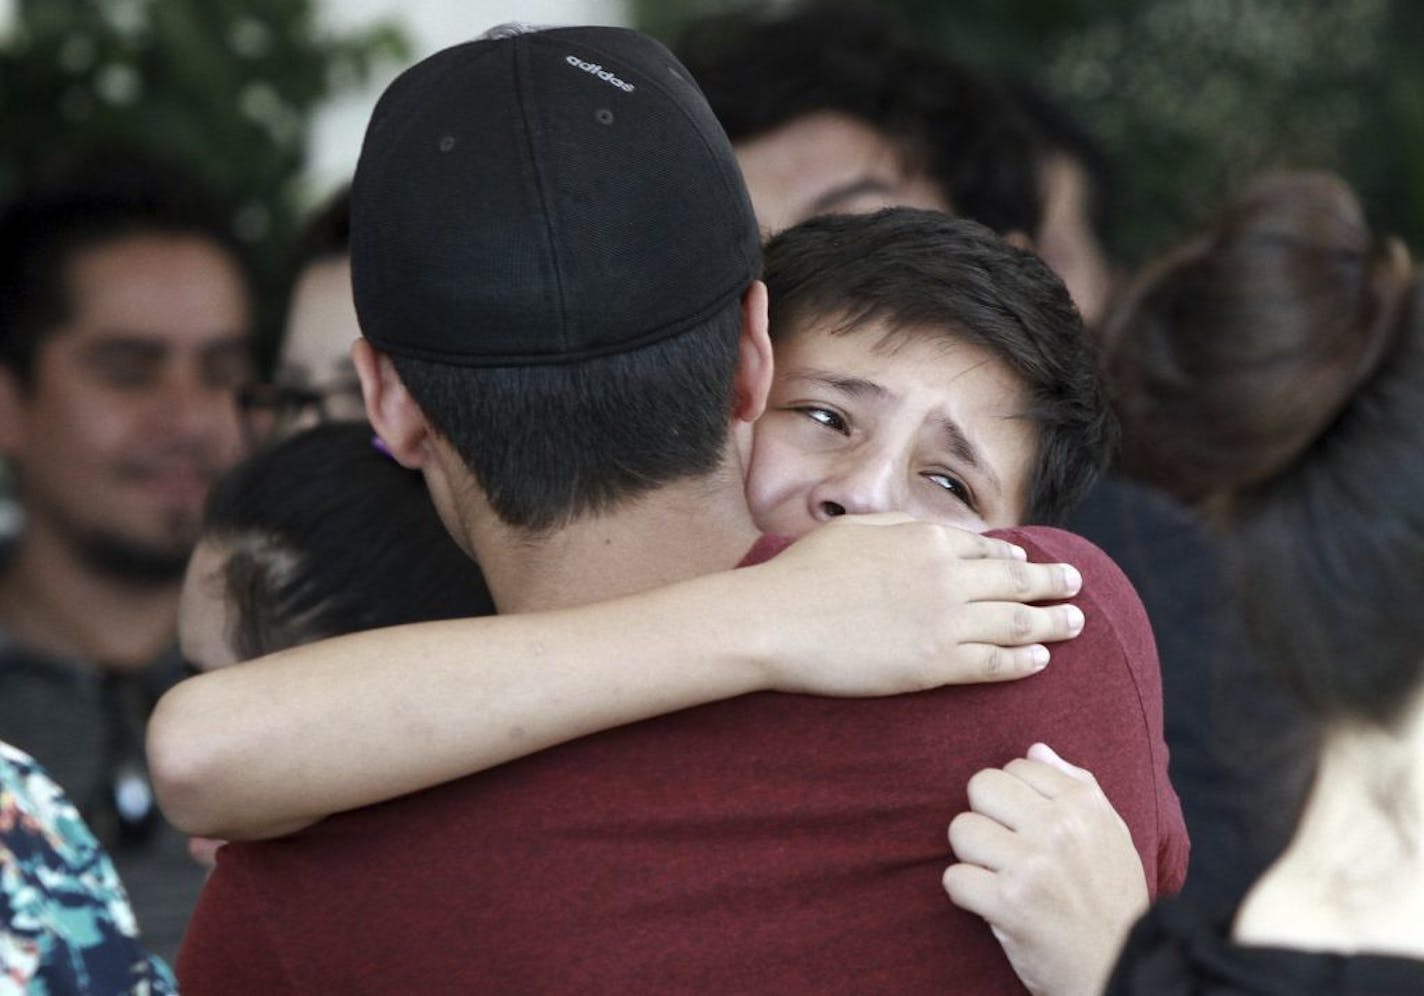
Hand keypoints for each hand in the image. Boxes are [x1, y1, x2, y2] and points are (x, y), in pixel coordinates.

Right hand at [745, 513, 1084, 695]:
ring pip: (1017, 623)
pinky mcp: (935, 665)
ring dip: (1052, 622)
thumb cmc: (805, 573)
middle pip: (1017, 582)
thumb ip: (904, 528)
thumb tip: (935, 531)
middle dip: (1053, 583)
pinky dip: (1024, 661)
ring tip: (1075, 622)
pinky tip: (1041, 661)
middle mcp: (948, 577)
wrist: (778, 619)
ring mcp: (945, 622)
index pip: (987, 549)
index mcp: (928, 540)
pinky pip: (994, 664)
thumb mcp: (858, 528)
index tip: (1030, 562)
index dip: (1014, 558)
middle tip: (1076, 584)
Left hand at [943, 743, 1147, 995]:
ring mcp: (1032, 865)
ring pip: (961, 830)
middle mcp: (1058, 828)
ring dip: (972, 857)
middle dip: (986, 818)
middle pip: (980, 787)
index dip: (1013, 798)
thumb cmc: (1113, 900)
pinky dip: (966, 894)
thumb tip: (1035, 748)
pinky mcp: (1008, 904)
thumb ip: (1076, 785)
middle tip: (1004, 848)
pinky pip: (953, 878)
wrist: (1121, 968)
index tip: (1027, 827)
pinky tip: (991, 904)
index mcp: (1084, 805)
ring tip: (999, 876)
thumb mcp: (1112, 834)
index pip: (1016, 765)